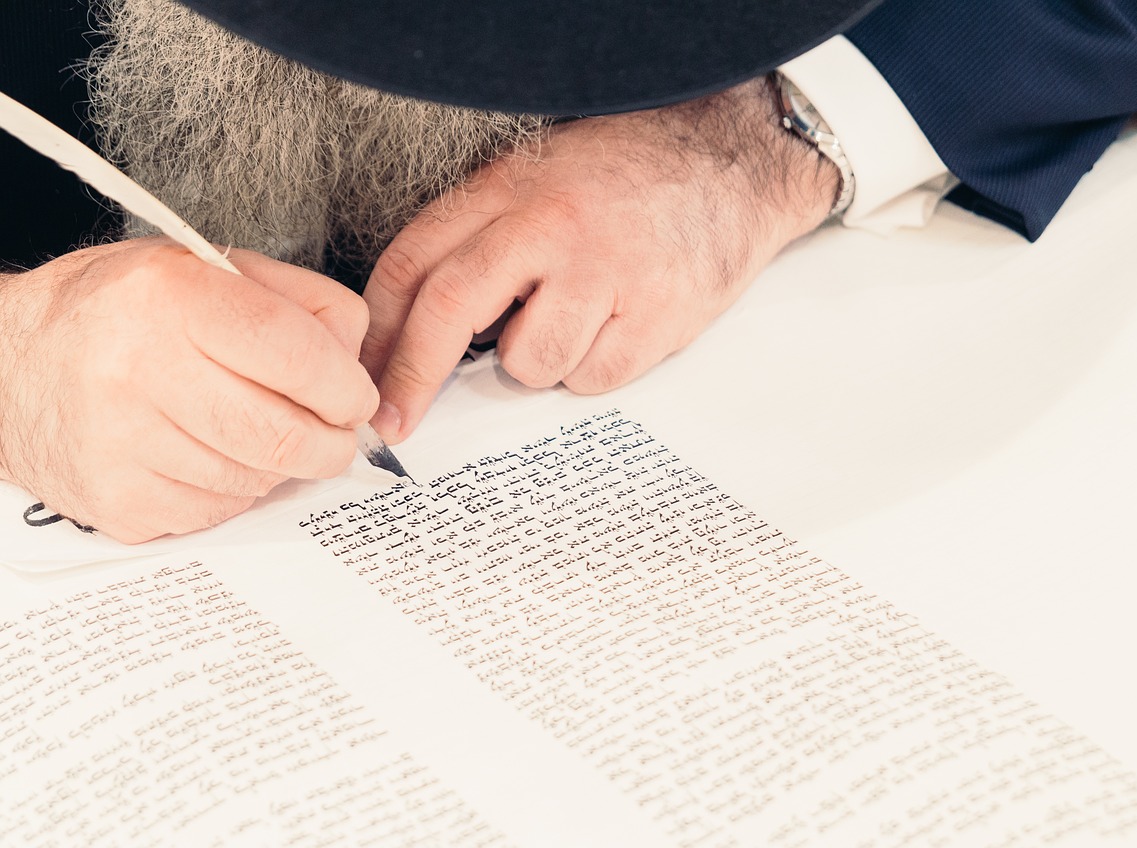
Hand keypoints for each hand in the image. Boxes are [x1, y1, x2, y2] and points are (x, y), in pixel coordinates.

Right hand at [0, 238, 378, 542]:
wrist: (10, 365)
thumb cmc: (124, 313)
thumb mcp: (209, 270)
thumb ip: (300, 302)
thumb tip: (357, 364)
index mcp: (171, 297)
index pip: (299, 356)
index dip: (346, 387)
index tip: (354, 397)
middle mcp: (139, 369)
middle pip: (286, 434)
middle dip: (331, 441)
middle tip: (334, 433)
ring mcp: (122, 444)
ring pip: (258, 478)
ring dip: (279, 464)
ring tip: (254, 431)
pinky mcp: (118, 501)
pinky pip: (219, 510)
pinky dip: (235, 489)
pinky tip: (207, 455)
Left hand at [361, 76, 838, 441]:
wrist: (735, 160)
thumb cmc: (633, 173)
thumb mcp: (540, 177)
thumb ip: (482, 237)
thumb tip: (420, 330)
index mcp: (510, 188)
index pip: (415, 262)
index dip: (379, 333)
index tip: (366, 378)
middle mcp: (550, 225)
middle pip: (448, 310)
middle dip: (412, 379)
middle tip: (395, 423)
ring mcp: (605, 271)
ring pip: (528, 362)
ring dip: (540, 359)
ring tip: (578, 317)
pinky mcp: (655, 314)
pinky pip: (593, 378)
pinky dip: (597, 366)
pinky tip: (620, 323)